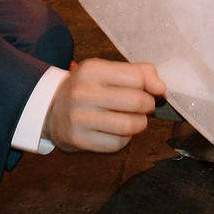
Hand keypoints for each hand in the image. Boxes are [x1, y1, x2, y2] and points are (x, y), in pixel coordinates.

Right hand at [41, 58, 166, 153]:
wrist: (51, 109)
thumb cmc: (88, 88)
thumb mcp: (107, 71)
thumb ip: (139, 73)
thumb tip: (161, 88)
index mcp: (92, 69)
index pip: (138, 78)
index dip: (150, 87)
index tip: (149, 91)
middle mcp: (83, 92)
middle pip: (136, 101)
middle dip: (148, 106)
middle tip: (144, 107)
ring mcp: (79, 117)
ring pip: (129, 125)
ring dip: (140, 123)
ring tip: (134, 119)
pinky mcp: (78, 139)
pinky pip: (117, 144)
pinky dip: (124, 139)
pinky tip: (117, 131)